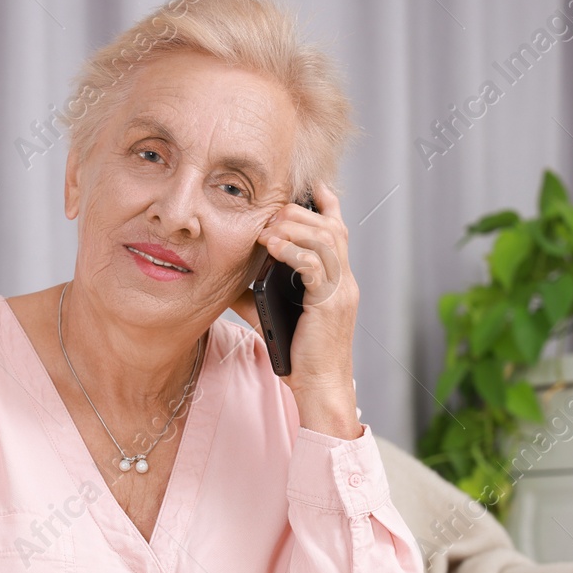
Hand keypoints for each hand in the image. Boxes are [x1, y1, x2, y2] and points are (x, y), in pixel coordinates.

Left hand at [255, 181, 361, 438]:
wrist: (320, 387)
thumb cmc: (299, 356)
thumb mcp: (272, 315)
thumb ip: (255, 292)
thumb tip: (227, 275)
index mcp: (337, 279)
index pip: (338, 229)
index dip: (326, 203)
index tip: (308, 185)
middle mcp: (345, 280)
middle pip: (331, 226)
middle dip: (298, 213)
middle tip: (269, 211)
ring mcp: (342, 291)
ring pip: (326, 239)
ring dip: (293, 226)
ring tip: (266, 226)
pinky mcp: (332, 303)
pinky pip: (315, 265)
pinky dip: (292, 250)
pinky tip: (271, 245)